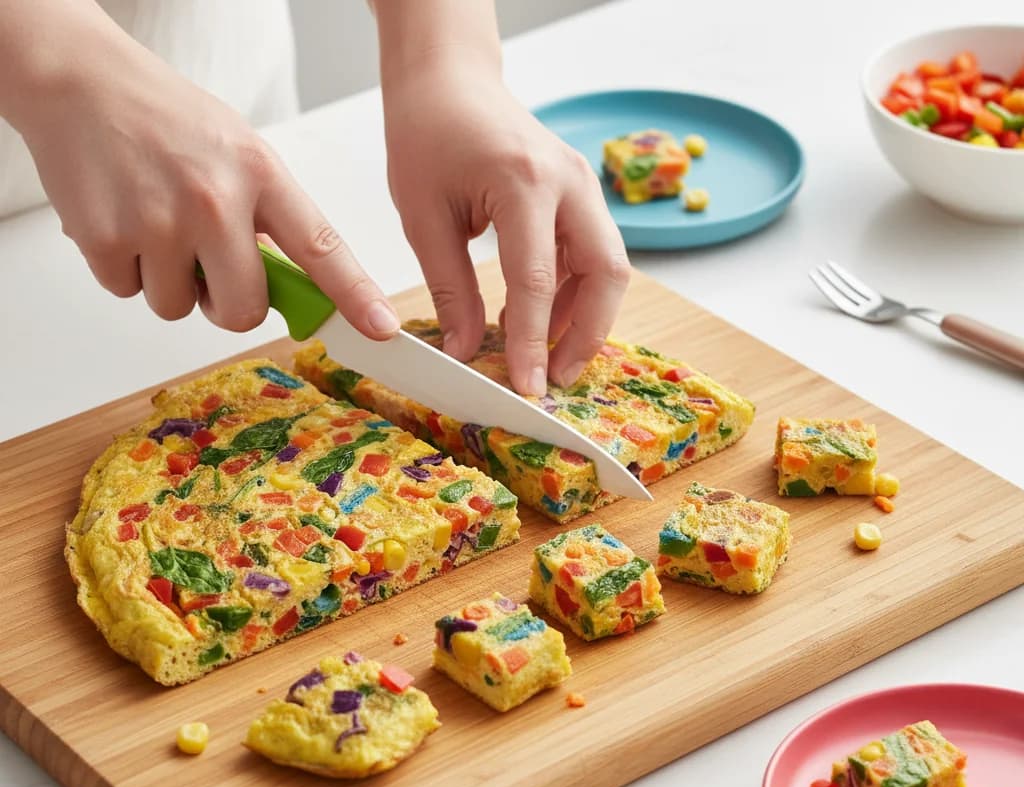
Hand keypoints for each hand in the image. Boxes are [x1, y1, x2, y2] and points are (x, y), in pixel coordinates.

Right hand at [13, 24, 398, 337]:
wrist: (78, 80)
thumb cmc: (166, 121)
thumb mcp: (239, 153)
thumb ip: (270, 219)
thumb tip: (296, 290)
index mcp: (259, 174)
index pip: (321, 247)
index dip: (354, 295)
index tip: (379, 329)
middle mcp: (215, 199)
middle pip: (244, 311)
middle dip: (228, 306)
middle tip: (209, 268)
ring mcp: (160, 221)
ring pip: (179, 308)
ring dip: (169, 282)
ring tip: (155, 222)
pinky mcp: (107, 239)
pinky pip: (130, 293)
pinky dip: (125, 268)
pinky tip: (122, 218)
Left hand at [383, 65, 629, 393]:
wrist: (449, 80)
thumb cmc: (428, 135)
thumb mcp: (424, 218)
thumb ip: (451, 288)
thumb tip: (466, 351)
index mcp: (523, 181)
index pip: (537, 280)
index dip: (533, 342)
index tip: (526, 388)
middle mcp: (569, 180)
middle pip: (606, 272)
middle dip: (587, 334)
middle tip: (553, 377)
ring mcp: (583, 184)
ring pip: (608, 266)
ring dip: (582, 317)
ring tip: (540, 353)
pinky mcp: (581, 194)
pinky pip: (591, 253)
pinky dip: (572, 292)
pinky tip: (534, 316)